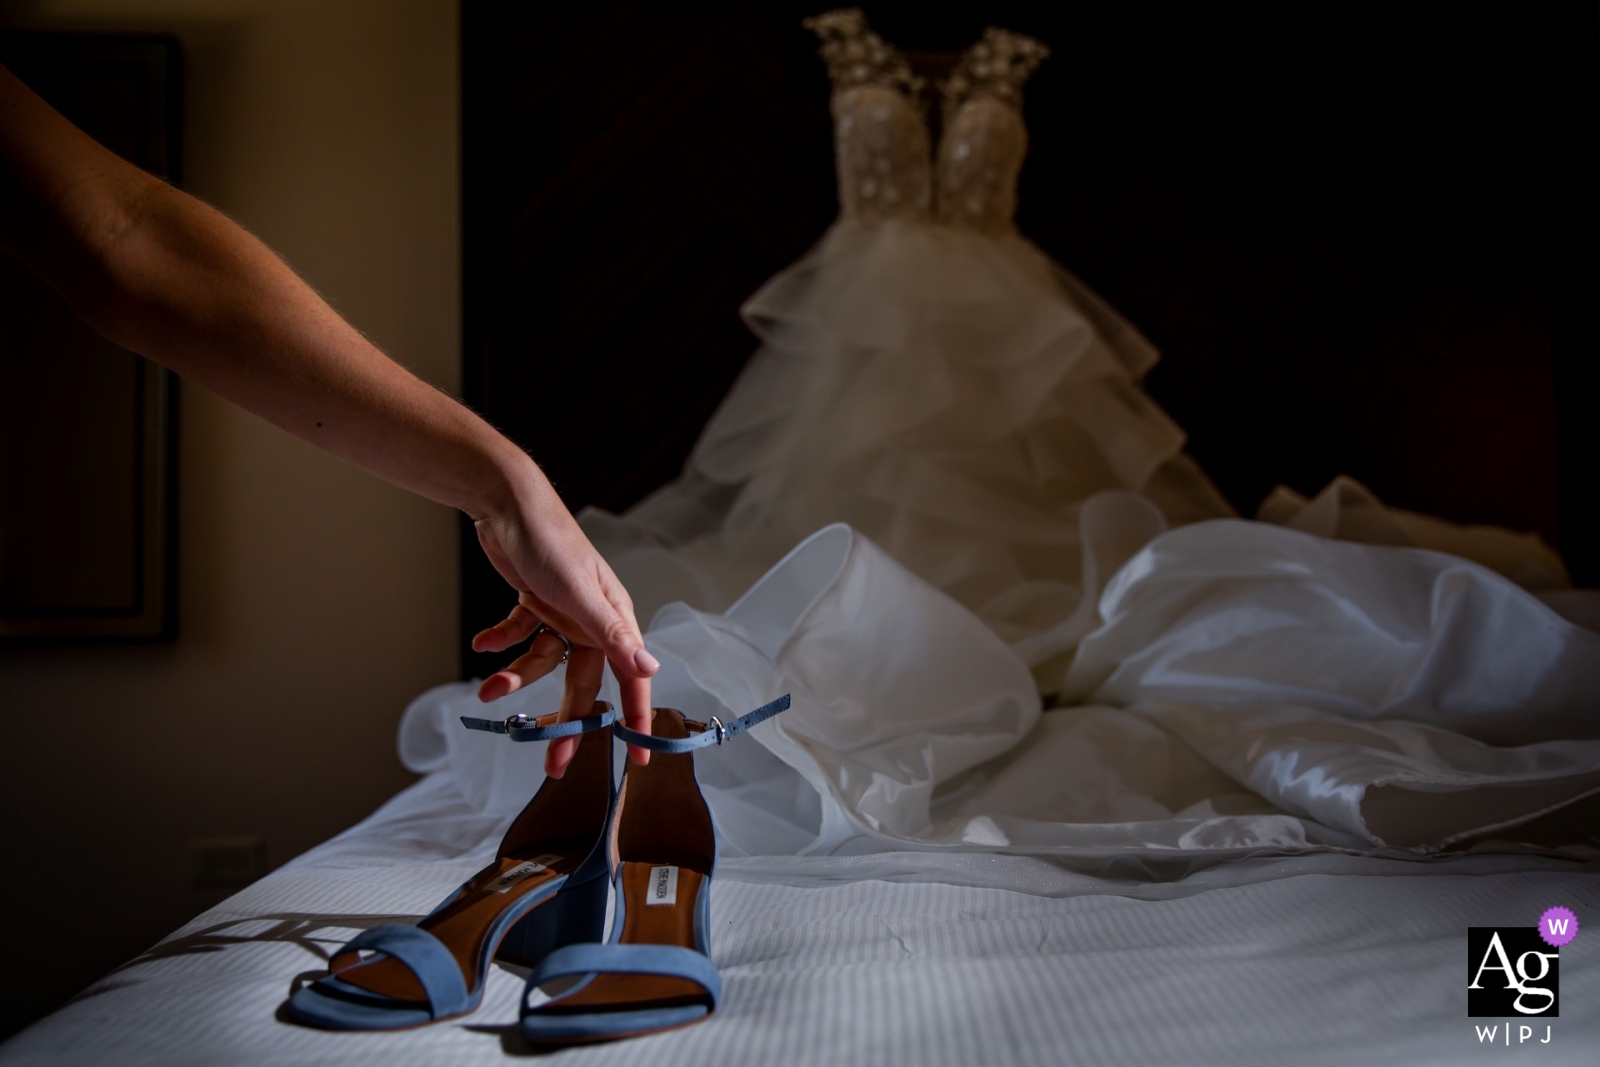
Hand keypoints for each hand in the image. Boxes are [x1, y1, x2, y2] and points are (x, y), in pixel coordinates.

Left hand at [469, 467, 657, 776]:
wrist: (507, 502)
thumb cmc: (552, 542)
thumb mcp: (582, 594)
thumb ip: (614, 636)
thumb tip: (649, 669)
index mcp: (613, 619)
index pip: (630, 678)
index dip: (634, 718)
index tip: (637, 760)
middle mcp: (590, 620)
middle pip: (581, 682)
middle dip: (565, 721)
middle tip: (553, 761)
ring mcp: (560, 613)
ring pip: (542, 662)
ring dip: (515, 677)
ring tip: (488, 691)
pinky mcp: (533, 602)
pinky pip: (519, 635)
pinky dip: (501, 642)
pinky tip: (483, 644)